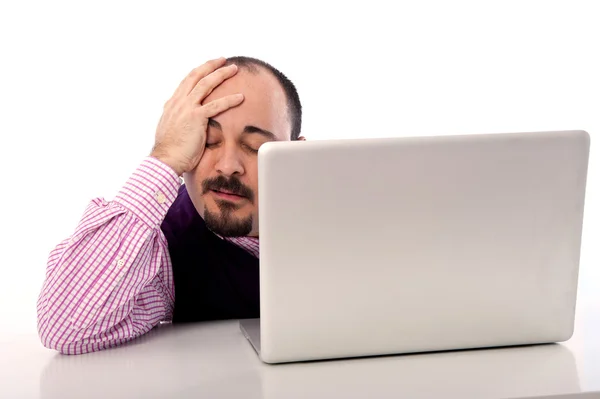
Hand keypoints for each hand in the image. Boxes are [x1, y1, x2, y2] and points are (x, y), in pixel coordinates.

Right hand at [150, 57, 243, 175]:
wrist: (165, 159)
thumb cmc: (170, 150)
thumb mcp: (171, 129)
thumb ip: (177, 120)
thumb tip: (182, 120)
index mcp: (172, 104)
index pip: (187, 82)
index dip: (199, 72)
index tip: (209, 67)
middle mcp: (179, 102)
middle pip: (196, 76)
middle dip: (210, 66)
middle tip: (223, 59)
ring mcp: (187, 108)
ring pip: (206, 84)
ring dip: (221, 74)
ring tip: (234, 69)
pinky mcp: (196, 118)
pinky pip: (216, 105)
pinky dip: (230, 100)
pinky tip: (241, 97)